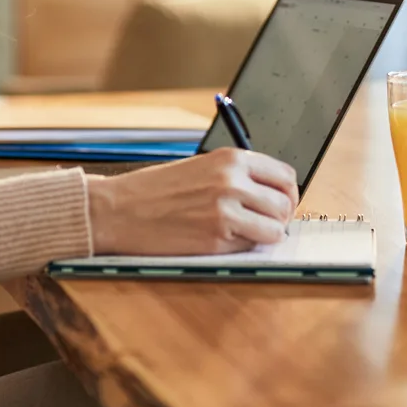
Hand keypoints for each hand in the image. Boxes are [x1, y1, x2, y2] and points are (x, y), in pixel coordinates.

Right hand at [87, 148, 298, 254]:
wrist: (118, 209)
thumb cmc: (154, 190)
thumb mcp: (201, 167)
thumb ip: (236, 176)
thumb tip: (271, 194)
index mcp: (230, 159)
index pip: (285, 175)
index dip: (288, 193)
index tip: (280, 203)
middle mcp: (232, 182)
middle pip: (285, 203)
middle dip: (280, 217)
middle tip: (266, 224)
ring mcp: (225, 212)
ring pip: (275, 229)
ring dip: (266, 234)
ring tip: (247, 233)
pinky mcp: (215, 240)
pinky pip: (250, 247)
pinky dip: (244, 247)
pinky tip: (224, 240)